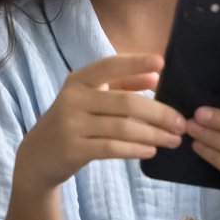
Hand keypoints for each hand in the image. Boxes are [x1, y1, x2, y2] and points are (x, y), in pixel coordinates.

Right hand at [14, 53, 184, 194]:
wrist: (37, 157)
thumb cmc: (73, 122)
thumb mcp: (91, 98)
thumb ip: (122, 85)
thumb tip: (156, 75)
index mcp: (79, 81)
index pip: (110, 66)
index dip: (135, 63)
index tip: (162, 62)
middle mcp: (73, 99)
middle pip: (126, 103)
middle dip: (159, 113)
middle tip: (182, 123)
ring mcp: (71, 125)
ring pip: (123, 127)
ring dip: (154, 134)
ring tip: (174, 140)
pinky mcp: (73, 149)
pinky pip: (112, 148)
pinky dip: (136, 149)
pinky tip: (151, 150)